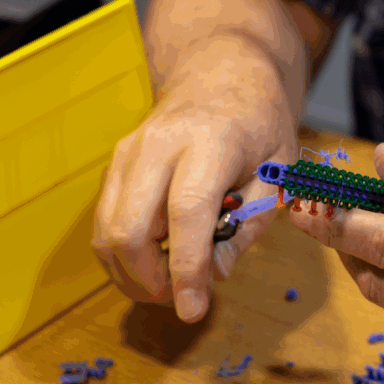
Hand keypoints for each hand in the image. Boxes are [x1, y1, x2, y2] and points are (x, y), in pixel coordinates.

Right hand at [91, 37, 297, 322]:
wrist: (221, 73)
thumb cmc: (259, 125)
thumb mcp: (279, 173)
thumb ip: (250, 225)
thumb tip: (212, 276)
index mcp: (211, 141)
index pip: (187, 211)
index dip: (186, 267)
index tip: (192, 310)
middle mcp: (159, 144)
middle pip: (130, 226)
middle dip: (148, 278)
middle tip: (179, 299)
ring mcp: (129, 152)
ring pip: (107, 230)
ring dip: (131, 273)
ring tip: (167, 285)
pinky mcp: (115, 163)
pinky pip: (104, 221)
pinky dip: (121, 254)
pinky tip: (152, 263)